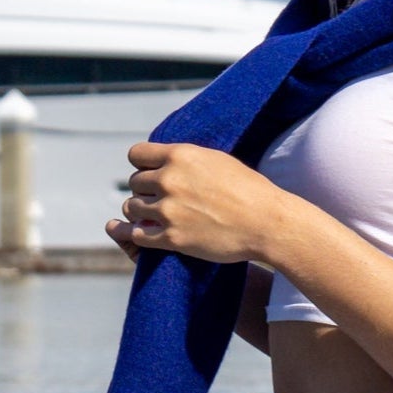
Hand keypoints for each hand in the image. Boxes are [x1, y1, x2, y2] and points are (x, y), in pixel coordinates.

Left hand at [108, 142, 286, 263]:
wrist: (266, 222)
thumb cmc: (249, 190)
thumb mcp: (217, 160)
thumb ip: (187, 159)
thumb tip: (165, 158)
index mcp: (181, 156)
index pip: (136, 154)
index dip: (141, 164)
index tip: (147, 172)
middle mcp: (170, 180)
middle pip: (134, 182)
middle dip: (143, 190)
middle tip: (156, 197)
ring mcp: (168, 210)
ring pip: (131, 207)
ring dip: (138, 211)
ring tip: (149, 214)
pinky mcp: (171, 238)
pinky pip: (136, 233)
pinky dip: (131, 231)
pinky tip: (127, 229)